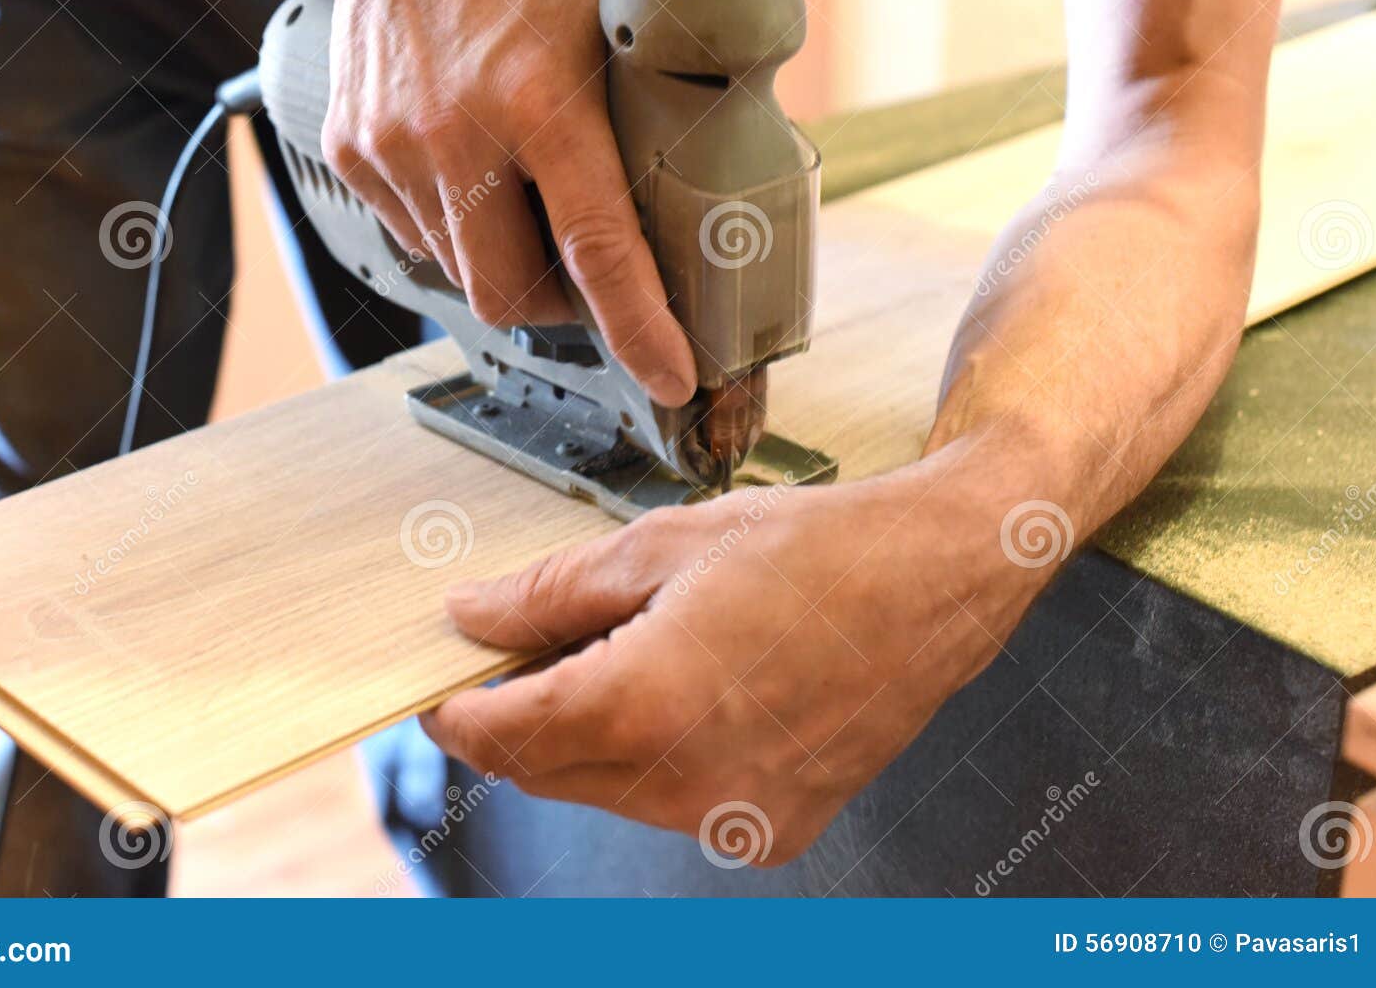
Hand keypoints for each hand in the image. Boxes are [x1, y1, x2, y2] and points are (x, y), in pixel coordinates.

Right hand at [293, 0, 696, 406]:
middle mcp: (458, 132)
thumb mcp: (622, 14)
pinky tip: (475, 171)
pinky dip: (457, 230)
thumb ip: (662, 104)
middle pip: (511, 295)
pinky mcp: (356, 151)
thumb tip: (718, 189)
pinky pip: (415, 236)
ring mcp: (395, 146)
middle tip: (588, 279)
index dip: (639, 328)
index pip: (598, 249)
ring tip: (525, 198)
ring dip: (505, 264)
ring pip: (460, 274)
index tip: (670, 376)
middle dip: (560, 310)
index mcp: (542, 98)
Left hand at [421, 439, 1060, 863]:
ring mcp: (732, 816)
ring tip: (629, 655)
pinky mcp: (771, 829)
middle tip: (531, 653)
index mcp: (648, 704)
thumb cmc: (815, 550)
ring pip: (608, 790)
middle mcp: (687, 781)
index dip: (455, 716)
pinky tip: (689, 692)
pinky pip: (672, 802)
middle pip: (550, 771)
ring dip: (590, 737)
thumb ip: (552, 593)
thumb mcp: (663, 546)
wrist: (937, 580)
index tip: (438, 693)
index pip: (504, 736)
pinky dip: (654, 757)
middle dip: (522, 719)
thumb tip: (473, 618)